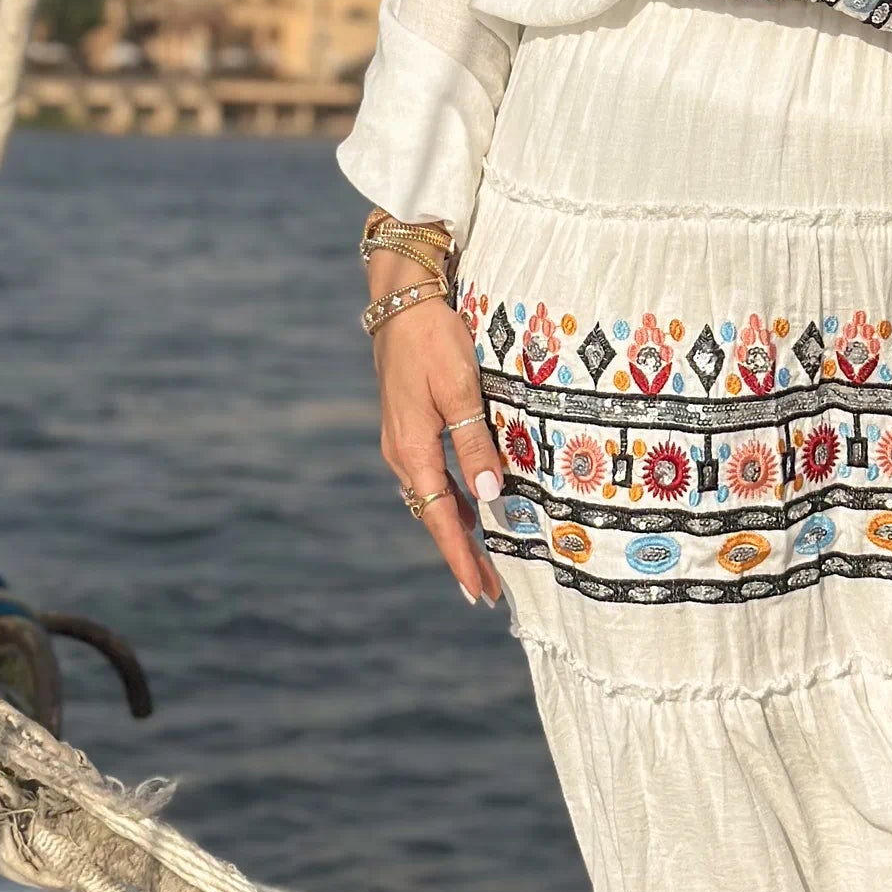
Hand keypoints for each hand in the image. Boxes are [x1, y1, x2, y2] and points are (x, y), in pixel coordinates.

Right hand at [368, 252, 502, 608]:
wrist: (401, 300)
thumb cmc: (434, 340)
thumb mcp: (460, 389)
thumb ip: (475, 443)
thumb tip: (489, 496)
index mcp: (413, 450)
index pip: (439, 518)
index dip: (460, 556)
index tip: (478, 590)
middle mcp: (403, 452)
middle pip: (434, 516)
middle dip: (461, 553)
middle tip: (488, 590)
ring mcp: (403, 439)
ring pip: (432, 497)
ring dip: (457, 529)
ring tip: (483, 560)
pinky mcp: (410, 425)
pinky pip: (431, 475)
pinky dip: (451, 499)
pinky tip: (468, 507)